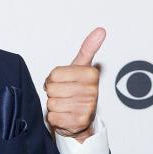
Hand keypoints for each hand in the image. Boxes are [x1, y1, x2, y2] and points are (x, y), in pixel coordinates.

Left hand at [44, 27, 105, 142]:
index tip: (64, 82)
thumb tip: (101, 30)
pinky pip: (53, 117)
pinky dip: (55, 118)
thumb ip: (88, 48)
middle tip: (64, 95)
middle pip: (52, 89)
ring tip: (65, 105)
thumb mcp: (82, 67)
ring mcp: (86, 108)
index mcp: (91, 75)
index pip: (54, 74)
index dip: (53, 79)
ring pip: (52, 103)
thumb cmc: (78, 90)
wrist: (82, 120)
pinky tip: (65, 116)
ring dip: (54, 105)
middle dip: (53, 92)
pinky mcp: (78, 123)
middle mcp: (91, 92)